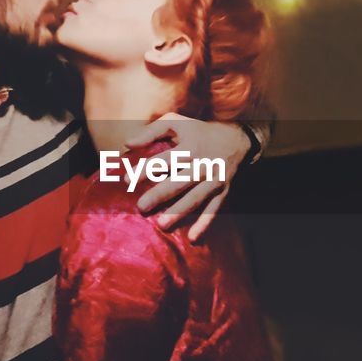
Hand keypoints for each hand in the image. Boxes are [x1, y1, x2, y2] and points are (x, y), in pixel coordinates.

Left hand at [125, 113, 249, 241]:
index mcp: (190, 147)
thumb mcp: (176, 122)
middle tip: (141, 206)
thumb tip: (126, 145)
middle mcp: (204, 164)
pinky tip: (192, 238)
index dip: (145, 169)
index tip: (126, 179)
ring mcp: (214, 180)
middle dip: (160, 194)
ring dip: (179, 212)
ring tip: (161, 225)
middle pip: (180, 181)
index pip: (164, 159)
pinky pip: (213, 210)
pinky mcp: (222, 192)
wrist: (235, 139)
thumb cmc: (198, 131)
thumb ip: (150, 132)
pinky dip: (204, 224)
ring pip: (196, 198)